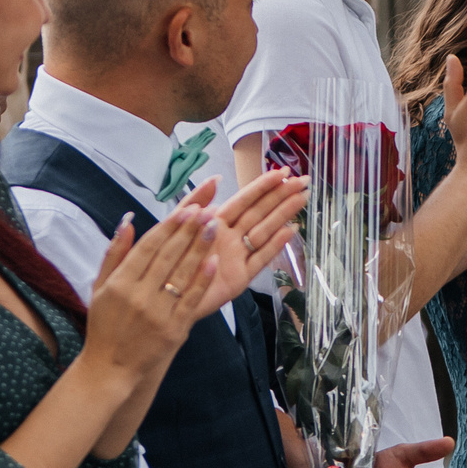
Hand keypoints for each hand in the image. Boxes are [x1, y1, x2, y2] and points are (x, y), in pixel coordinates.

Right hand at [82, 207, 220, 389]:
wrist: (111, 367)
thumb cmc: (104, 324)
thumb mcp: (100, 287)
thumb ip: (114, 254)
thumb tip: (128, 221)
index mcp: (120, 283)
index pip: (148, 248)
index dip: (169, 227)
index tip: (186, 209)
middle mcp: (139, 295)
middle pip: (168, 256)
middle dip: (189, 230)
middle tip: (206, 209)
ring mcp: (159, 312)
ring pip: (183, 274)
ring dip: (200, 248)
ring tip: (214, 226)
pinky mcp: (175, 328)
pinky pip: (192, 299)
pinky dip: (203, 279)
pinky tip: (214, 260)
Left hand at [173, 169, 308, 314]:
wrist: (163, 296)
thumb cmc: (166, 261)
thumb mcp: (174, 225)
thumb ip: (194, 202)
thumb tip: (216, 179)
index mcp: (214, 222)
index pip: (244, 200)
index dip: (264, 186)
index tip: (283, 172)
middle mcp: (230, 237)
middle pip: (260, 213)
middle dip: (281, 196)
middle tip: (303, 181)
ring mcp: (237, 256)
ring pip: (265, 231)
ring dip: (283, 214)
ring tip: (302, 199)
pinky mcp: (241, 277)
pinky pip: (261, 258)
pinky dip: (275, 246)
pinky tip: (290, 231)